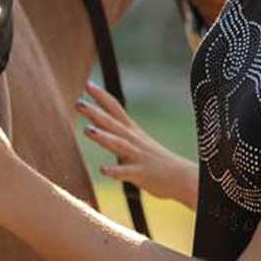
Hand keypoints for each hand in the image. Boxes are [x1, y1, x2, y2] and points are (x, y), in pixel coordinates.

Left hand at [79, 79, 198, 207]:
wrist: (182, 177)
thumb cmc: (155, 159)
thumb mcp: (135, 141)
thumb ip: (114, 132)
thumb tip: (93, 122)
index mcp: (131, 131)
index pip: (115, 108)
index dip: (101, 96)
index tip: (87, 83)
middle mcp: (133, 140)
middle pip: (112, 123)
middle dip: (95, 112)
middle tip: (78, 102)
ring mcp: (137, 156)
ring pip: (119, 144)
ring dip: (103, 137)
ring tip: (87, 130)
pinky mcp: (141, 173)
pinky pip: (126, 172)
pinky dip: (115, 171)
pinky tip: (103, 169)